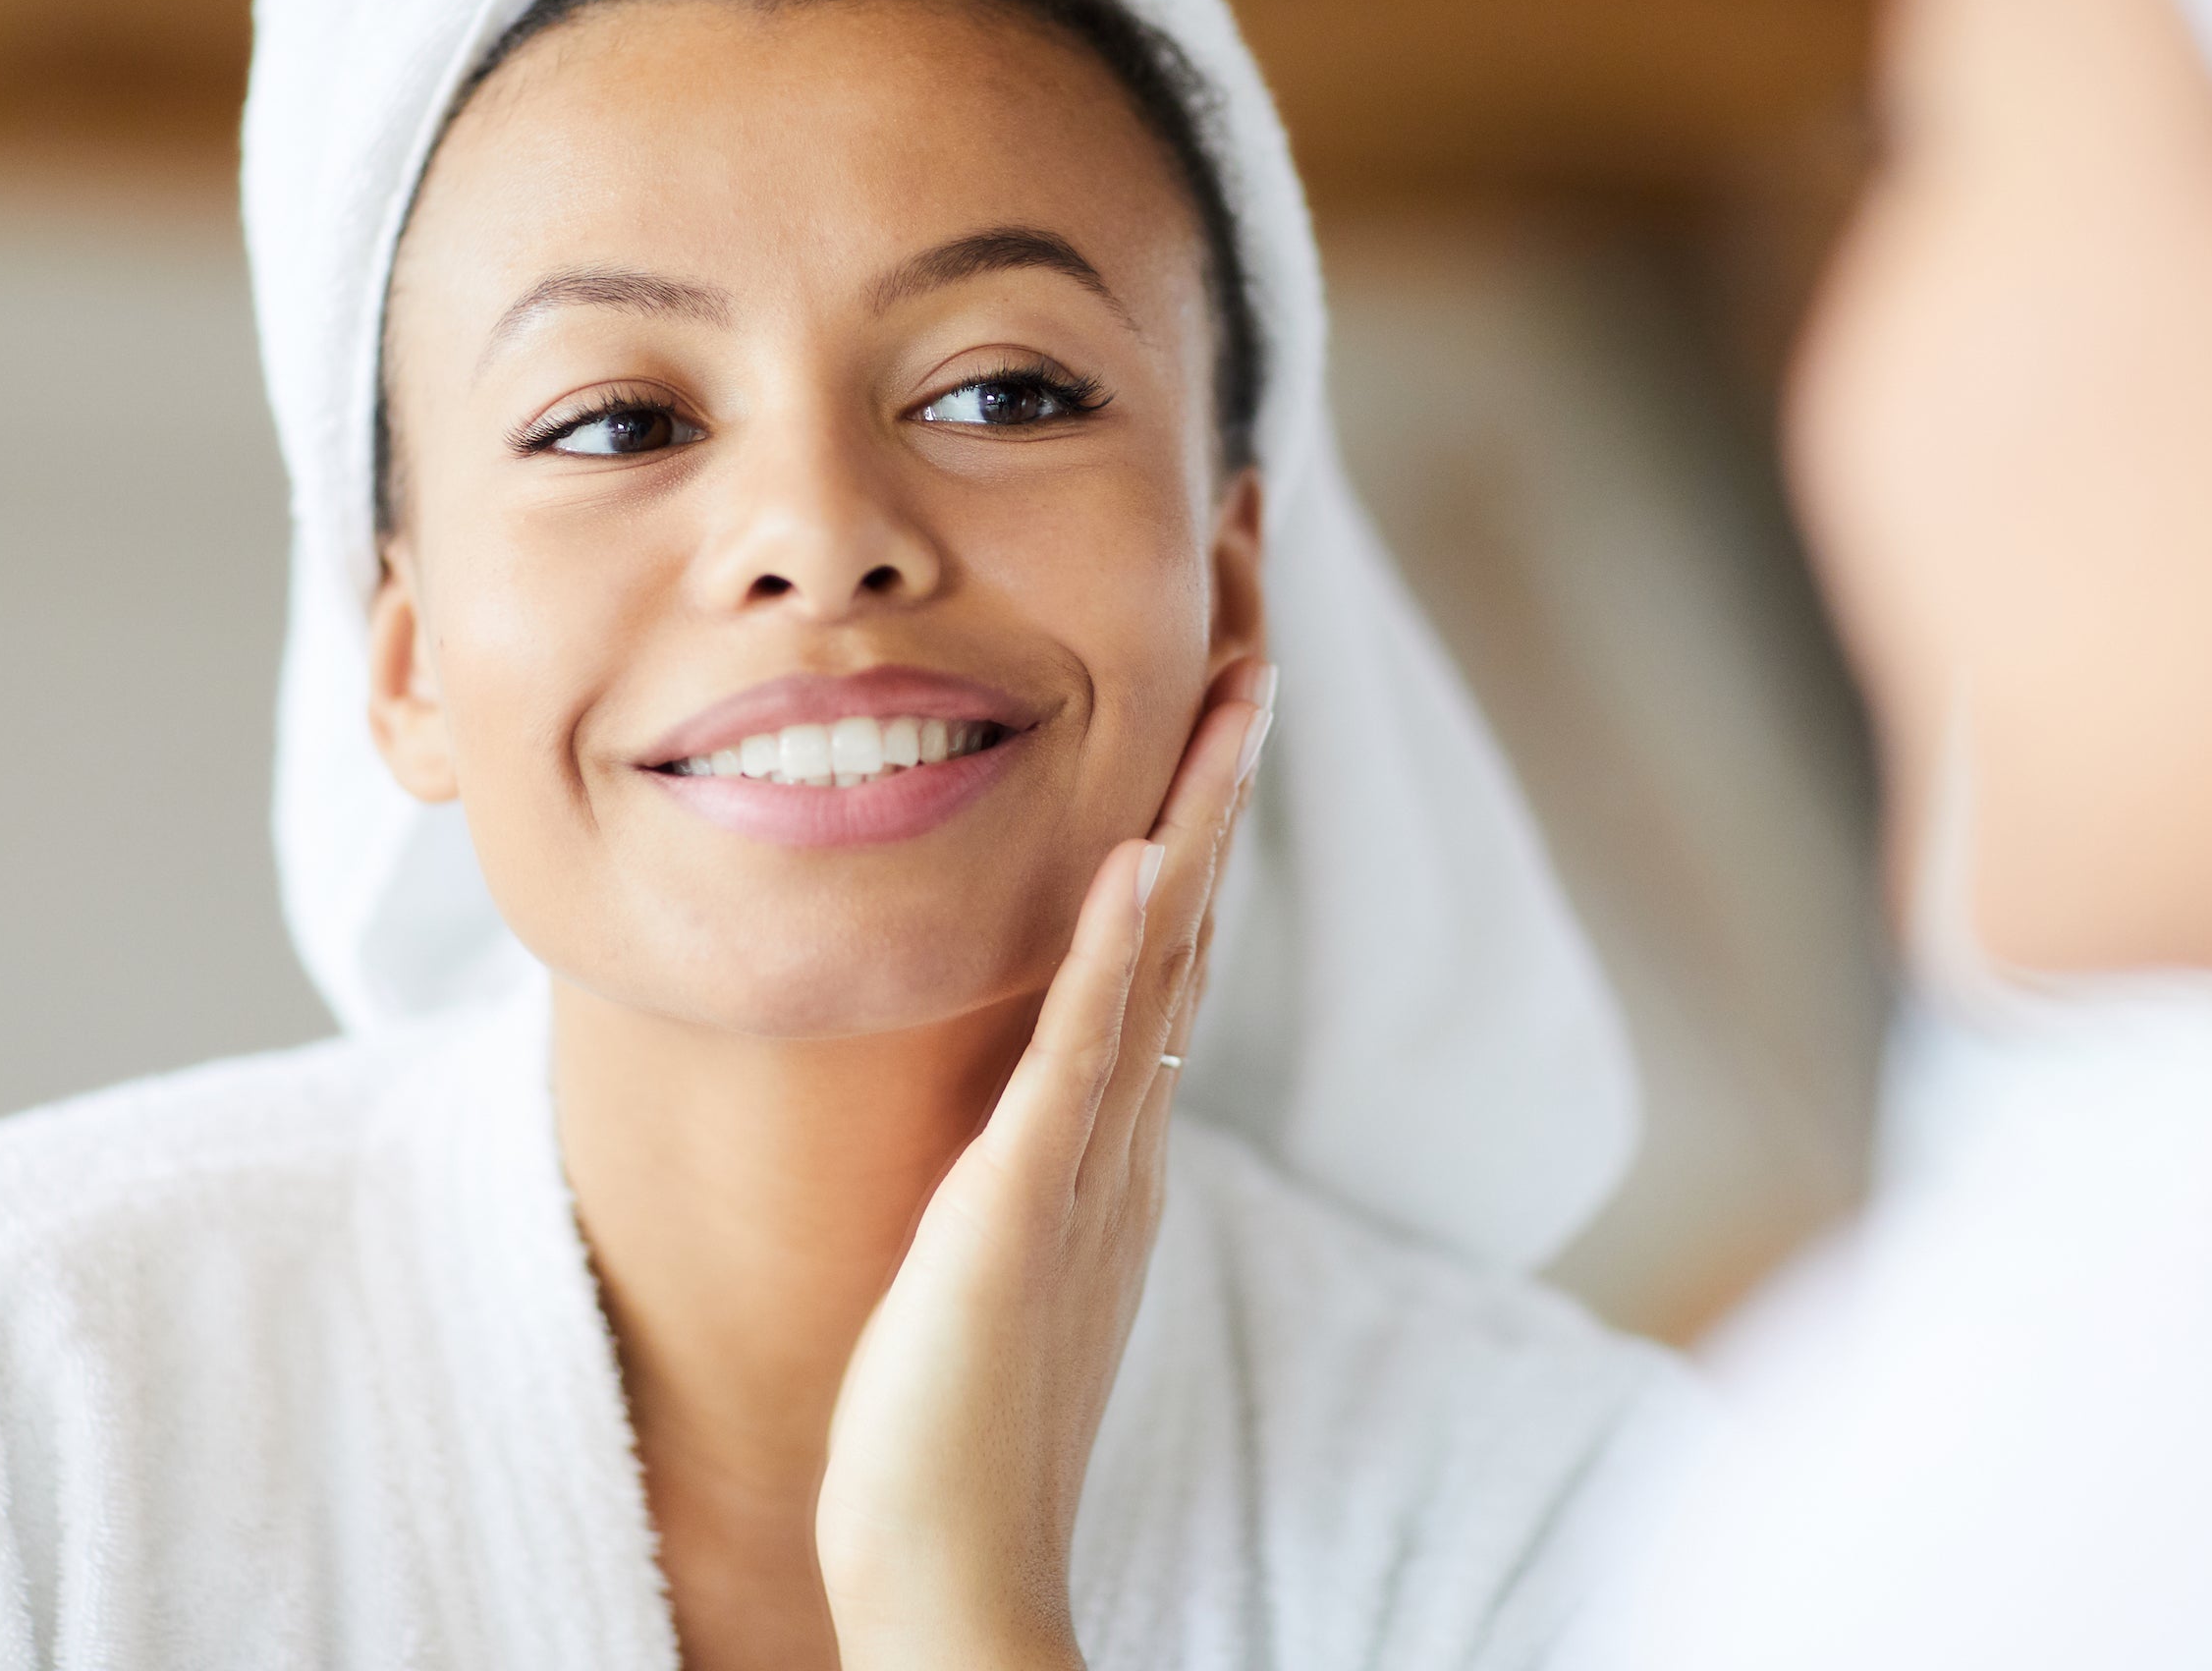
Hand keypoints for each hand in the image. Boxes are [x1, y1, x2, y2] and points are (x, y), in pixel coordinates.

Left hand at [814, 660, 1276, 1669]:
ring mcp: (1085, 1169)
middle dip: (1225, 778)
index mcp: (1113, 1146)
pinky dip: (1110, 949)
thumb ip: (1036, 1166)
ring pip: (1159, 961)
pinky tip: (1136, 852)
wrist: (955, 1573)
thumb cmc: (953, 1427)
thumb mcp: (1007, 1257)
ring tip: (1234, 690)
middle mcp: (1123, 1140)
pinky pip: (1074, 1057)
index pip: (1170, 949)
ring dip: (1200, 818)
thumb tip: (1046, 1091)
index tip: (1218, 703)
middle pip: (1195, 923)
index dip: (1200, 820)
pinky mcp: (1019, 1207)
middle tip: (1257, 639)